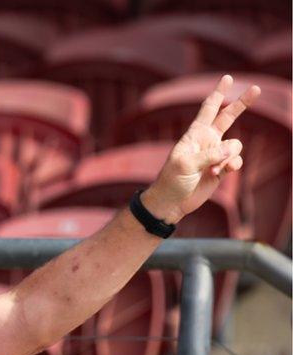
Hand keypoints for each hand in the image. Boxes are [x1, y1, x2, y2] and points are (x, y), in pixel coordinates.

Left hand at [143, 74, 260, 223]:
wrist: (172, 202)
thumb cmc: (172, 180)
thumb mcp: (186, 165)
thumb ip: (209, 155)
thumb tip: (231, 150)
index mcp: (194, 134)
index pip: (208, 109)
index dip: (218, 94)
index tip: (227, 78)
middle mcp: (207, 141)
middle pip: (228, 117)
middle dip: (241, 103)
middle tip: (255, 88)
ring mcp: (216, 155)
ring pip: (236, 146)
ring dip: (228, 157)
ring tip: (212, 170)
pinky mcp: (222, 169)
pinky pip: (236, 161)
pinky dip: (231, 166)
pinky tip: (219, 173)